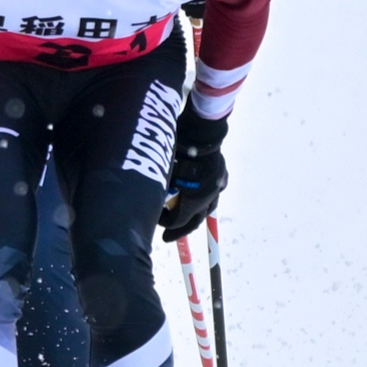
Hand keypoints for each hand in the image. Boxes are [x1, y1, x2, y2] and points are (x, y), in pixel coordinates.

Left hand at [159, 110, 227, 241]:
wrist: (200, 129)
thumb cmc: (176, 151)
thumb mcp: (162, 173)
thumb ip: (157, 190)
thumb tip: (144, 201)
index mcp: (195, 200)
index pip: (179, 221)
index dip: (165, 224)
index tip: (154, 221)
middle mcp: (209, 196)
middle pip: (196, 219)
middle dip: (180, 229)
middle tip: (168, 237)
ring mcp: (218, 183)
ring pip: (209, 205)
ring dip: (196, 214)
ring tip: (187, 219)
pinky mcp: (222, 171)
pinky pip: (217, 188)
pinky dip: (209, 194)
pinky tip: (205, 195)